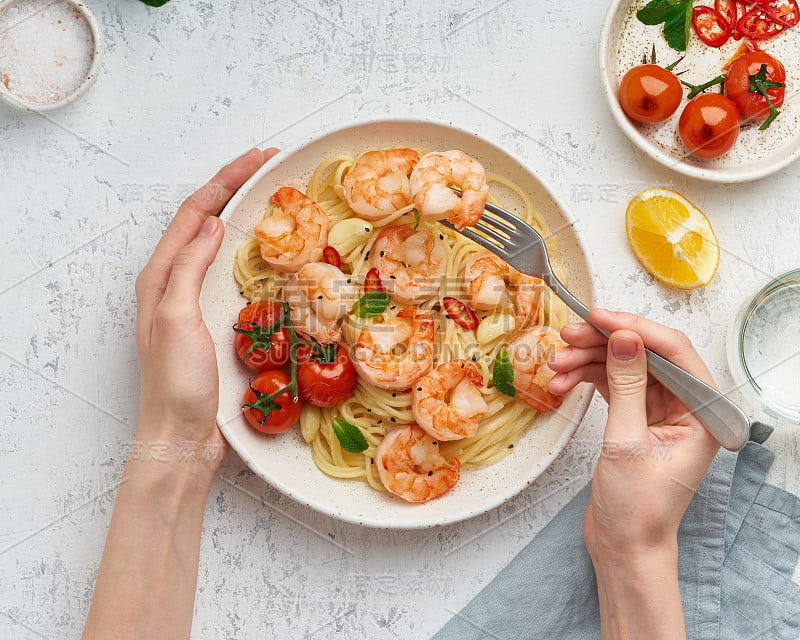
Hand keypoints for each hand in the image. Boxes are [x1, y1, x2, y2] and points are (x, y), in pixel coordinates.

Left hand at [134, 147, 278, 474]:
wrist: (181, 435)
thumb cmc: (176, 383)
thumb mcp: (178, 318)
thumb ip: (189, 268)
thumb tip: (211, 221)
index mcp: (161, 275)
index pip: (194, 211)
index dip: (226, 179)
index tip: (261, 158)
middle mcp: (174, 280)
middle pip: (205, 219)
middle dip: (236, 187)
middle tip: (272, 166)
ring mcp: (194, 299)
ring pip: (218, 243)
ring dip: (243, 213)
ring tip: (273, 196)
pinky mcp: (212, 317)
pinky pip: (230, 271)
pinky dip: (250, 250)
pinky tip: (269, 251)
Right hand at [548, 308, 720, 558]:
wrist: (624, 547)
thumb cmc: (636, 509)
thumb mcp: (628, 443)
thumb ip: (627, 385)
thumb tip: (625, 337)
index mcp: (702, 413)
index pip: (673, 352)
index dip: (634, 328)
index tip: (598, 317)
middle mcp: (686, 407)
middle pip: (645, 355)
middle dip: (603, 344)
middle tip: (567, 338)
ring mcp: (660, 412)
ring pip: (624, 367)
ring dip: (588, 362)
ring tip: (556, 367)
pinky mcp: (636, 419)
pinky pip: (613, 385)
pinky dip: (588, 380)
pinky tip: (563, 383)